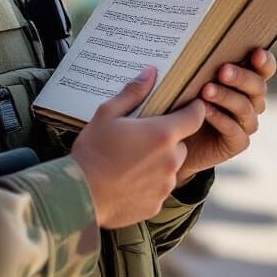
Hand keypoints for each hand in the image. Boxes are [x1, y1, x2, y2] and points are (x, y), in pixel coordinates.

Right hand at [71, 67, 205, 228]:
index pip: (195, 117)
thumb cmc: (93, 150)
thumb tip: (150, 72)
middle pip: (180, 143)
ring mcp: (165, 185)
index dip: (195, 109)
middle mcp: (170, 160)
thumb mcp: (108, 113)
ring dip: (159, 162)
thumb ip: (133, 92)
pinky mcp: (156, 204)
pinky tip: (128, 179)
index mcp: (162, 134)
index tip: (190, 105)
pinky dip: (150, 183)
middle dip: (167, 139)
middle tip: (143, 137)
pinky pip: (159, 188)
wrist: (80, 194)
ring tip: (131, 160)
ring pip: (170, 167)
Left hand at [176, 48, 276, 185]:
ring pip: (245, 107)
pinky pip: (234, 130)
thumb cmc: (184, 97)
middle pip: (258, 86)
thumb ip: (203, 63)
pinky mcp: (237, 142)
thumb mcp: (192, 77)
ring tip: (206, 90)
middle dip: (241, 77)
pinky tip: (204, 111)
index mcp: (247, 79)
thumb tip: (198, 42)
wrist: (177, 136)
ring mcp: (246, 122)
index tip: (256, 53)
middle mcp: (252, 100)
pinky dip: (219, 118)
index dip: (265, 61)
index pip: (265, 68)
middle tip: (222, 71)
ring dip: (226, 97)